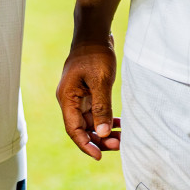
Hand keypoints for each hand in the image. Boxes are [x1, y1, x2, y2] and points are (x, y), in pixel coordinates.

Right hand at [56, 41, 120, 159]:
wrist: (95, 33)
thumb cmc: (95, 54)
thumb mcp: (100, 80)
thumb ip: (101, 107)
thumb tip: (102, 133)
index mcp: (67, 98)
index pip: (73, 129)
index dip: (85, 145)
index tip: (99, 156)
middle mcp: (70, 100)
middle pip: (82, 128)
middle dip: (99, 140)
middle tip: (118, 145)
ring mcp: (78, 97)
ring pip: (90, 122)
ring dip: (104, 131)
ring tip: (122, 137)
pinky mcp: (87, 92)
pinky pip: (95, 112)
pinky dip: (106, 119)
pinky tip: (119, 124)